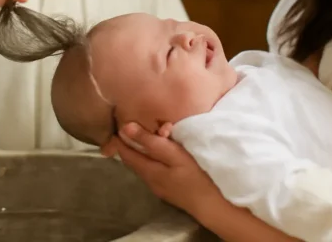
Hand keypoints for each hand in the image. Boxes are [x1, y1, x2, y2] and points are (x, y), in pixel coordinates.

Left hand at [101, 122, 221, 217]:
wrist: (214, 206)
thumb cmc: (196, 176)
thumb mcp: (174, 155)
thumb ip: (151, 142)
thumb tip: (127, 128)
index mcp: (148, 171)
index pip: (125, 153)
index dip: (119, 139)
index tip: (118, 124)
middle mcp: (150, 181)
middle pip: (134, 160)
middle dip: (132, 143)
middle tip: (135, 126)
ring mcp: (160, 187)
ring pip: (145, 165)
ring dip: (144, 150)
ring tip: (150, 135)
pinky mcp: (170, 189)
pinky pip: (155, 170)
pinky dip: (154, 158)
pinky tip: (163, 152)